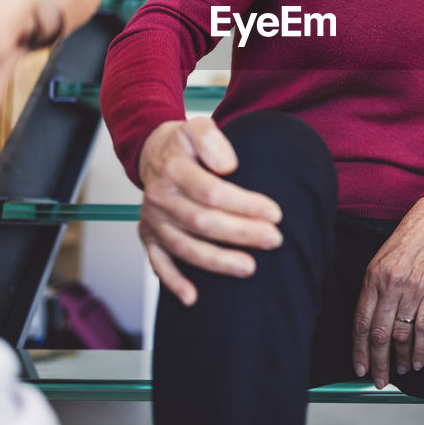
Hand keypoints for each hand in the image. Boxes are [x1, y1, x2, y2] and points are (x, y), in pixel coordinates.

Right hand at [136, 117, 283, 306]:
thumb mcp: (198, 126)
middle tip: (274, 240)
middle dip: (241, 234)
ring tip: (250, 268)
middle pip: (202, 222)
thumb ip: (213, 140)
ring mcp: (153, 220)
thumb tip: (228, 166)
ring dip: (217, 261)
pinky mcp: (149, 236)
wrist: (153, 152)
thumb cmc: (184, 144)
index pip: (213, 192)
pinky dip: (173, 282)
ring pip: (184, 247)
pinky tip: (193, 297)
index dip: (245, 205)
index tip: (275, 213)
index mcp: (174, 170)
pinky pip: (158, 262)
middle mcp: (160, 197)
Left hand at [352, 197, 423, 387]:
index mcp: (373, 276)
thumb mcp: (383, 258)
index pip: (361, 321)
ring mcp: (413, 288)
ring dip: (401, 358)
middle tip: (378, 379)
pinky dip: (422, 349)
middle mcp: (390, 284)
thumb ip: (376, 288)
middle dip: (378, 361)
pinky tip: (419, 361)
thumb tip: (371, 322)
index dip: (359, 348)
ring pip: (401, 334)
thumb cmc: (411, 237)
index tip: (359, 367)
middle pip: (379, 333)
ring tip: (400, 371)